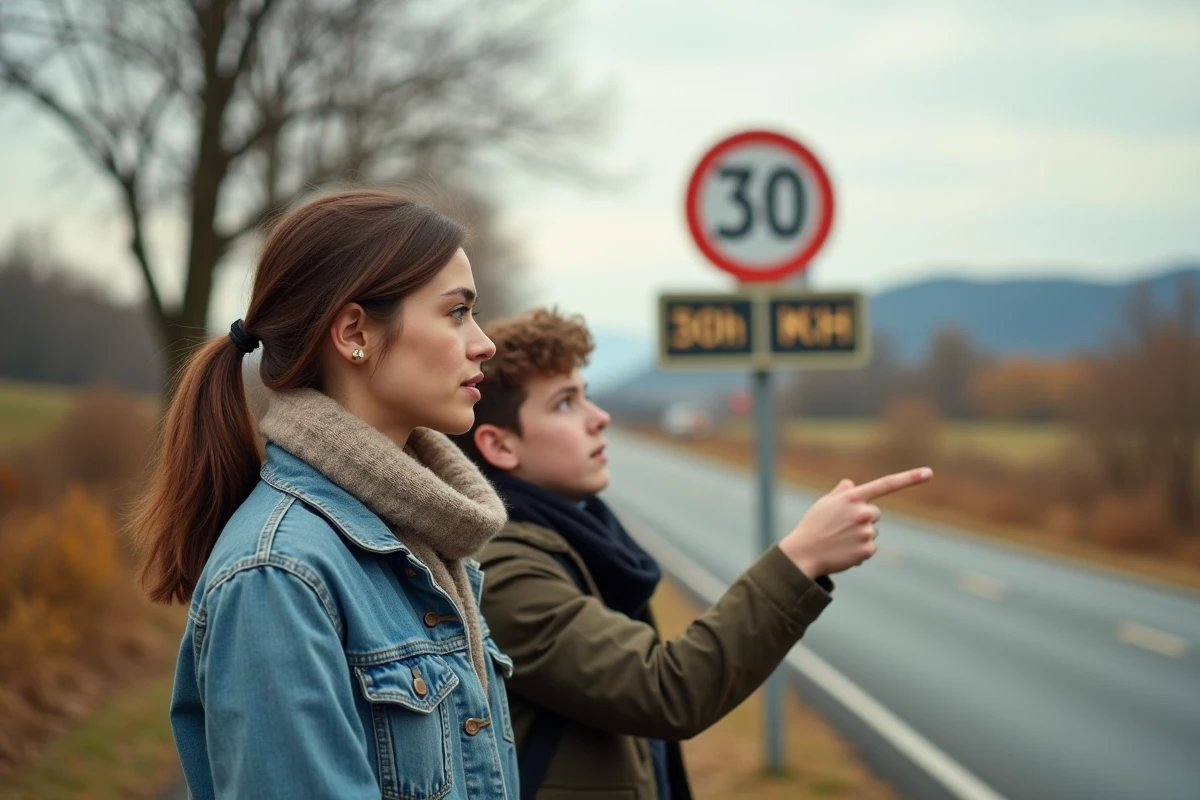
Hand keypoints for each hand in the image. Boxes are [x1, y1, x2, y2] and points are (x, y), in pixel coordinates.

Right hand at [779, 467, 932, 577]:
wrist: (804, 553)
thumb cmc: (813, 526)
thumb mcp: (824, 503)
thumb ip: (841, 492)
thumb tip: (851, 484)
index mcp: (852, 497)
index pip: (886, 484)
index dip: (909, 478)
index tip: (929, 473)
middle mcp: (863, 512)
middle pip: (875, 513)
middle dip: (863, 518)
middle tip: (842, 526)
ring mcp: (866, 532)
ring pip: (873, 531)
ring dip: (860, 535)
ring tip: (840, 540)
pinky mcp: (867, 550)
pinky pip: (871, 547)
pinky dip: (860, 550)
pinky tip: (844, 551)